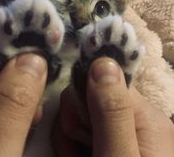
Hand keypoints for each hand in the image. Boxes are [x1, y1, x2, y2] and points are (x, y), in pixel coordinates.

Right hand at [53, 57, 173, 156]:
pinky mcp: (101, 137)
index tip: (79, 125)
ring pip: (76, 112)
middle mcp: (128, 115)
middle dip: (75, 121)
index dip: (84, 97)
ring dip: (69, 135)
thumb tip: (103, 63)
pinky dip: (70, 143)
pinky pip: (75, 128)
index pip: (103, 80)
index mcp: (142, 113)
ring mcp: (113, 127)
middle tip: (81, 147)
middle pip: (85, 95)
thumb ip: (113, 111)